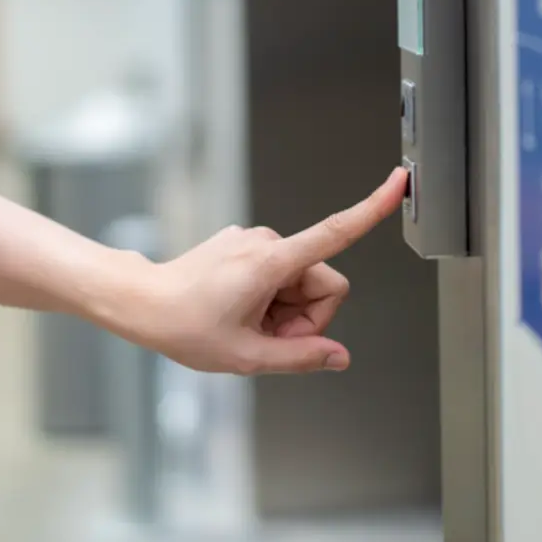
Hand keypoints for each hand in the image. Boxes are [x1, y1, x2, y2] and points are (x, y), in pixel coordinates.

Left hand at [124, 168, 408, 374]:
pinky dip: (269, 301)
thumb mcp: (246, 357)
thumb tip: (339, 357)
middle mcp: (267, 243)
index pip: (335, 232)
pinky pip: (278, 276)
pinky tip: (238, 312)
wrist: (141, 303)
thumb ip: (301, 358)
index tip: (399, 182)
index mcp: (272, 263)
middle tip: (268, 340)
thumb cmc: (183, 326)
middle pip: (322, 283)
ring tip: (247, 327)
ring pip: (300, 283)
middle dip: (306, 318)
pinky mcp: (245, 246)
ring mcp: (254, 242)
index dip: (372, 209)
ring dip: (285, 312)